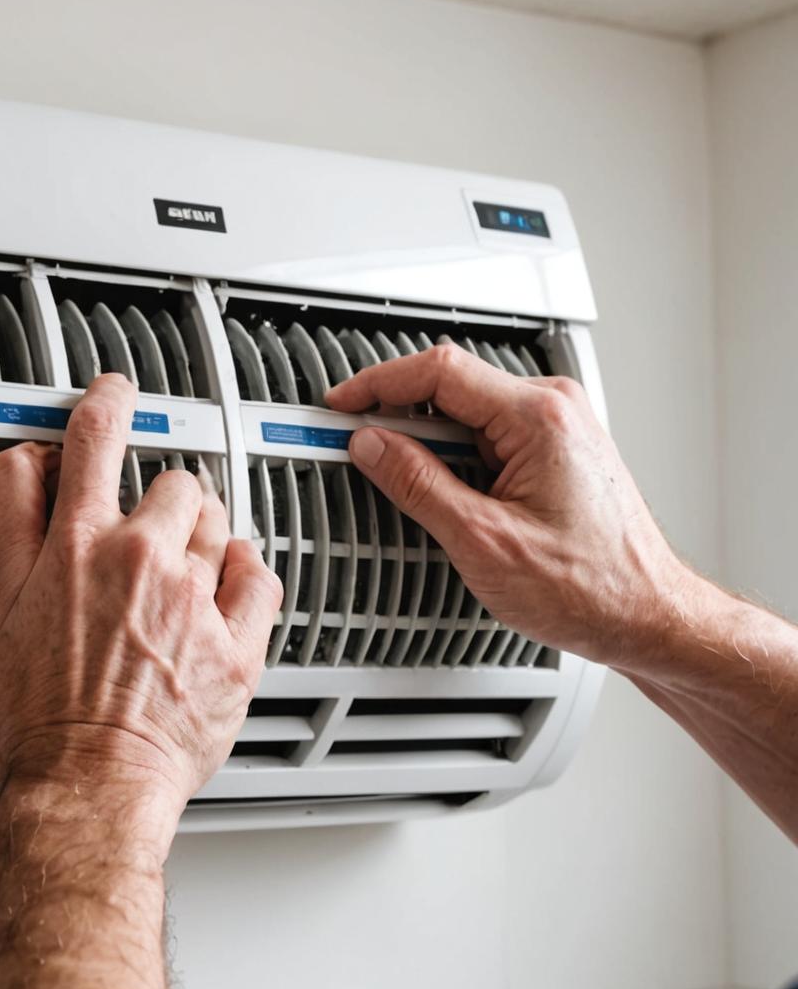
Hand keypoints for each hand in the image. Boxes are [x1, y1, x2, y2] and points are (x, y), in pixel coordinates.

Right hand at [0, 374, 282, 834]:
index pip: (94, 438)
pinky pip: (260, 578)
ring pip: (218, 524)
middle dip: (159, 497)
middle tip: (147, 533)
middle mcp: (144, 562)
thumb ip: (11, 525)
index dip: (106, 401)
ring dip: (201, 537)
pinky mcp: (238, 647)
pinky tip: (224, 595)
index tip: (115, 393)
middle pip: (171, 479)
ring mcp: (196, 603)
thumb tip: (23, 465)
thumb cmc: (38, 719)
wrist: (89, 789)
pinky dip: (245, 578)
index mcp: (78, 546)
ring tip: (180, 576)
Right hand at [324, 344, 692, 670]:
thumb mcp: (483, 541)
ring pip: (467, 413)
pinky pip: (488, 434)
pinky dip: (454, 456)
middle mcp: (555, 410)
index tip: (340, 405)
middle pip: (450, 387)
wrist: (648, 618)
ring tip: (404, 486)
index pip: (439, 371)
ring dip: (427, 443)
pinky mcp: (555, 451)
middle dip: (397, 417)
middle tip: (356, 449)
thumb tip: (371, 446)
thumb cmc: (591, 589)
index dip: (377, 384)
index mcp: (540, 418)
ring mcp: (558, 428)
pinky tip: (442, 493)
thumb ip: (419, 484)